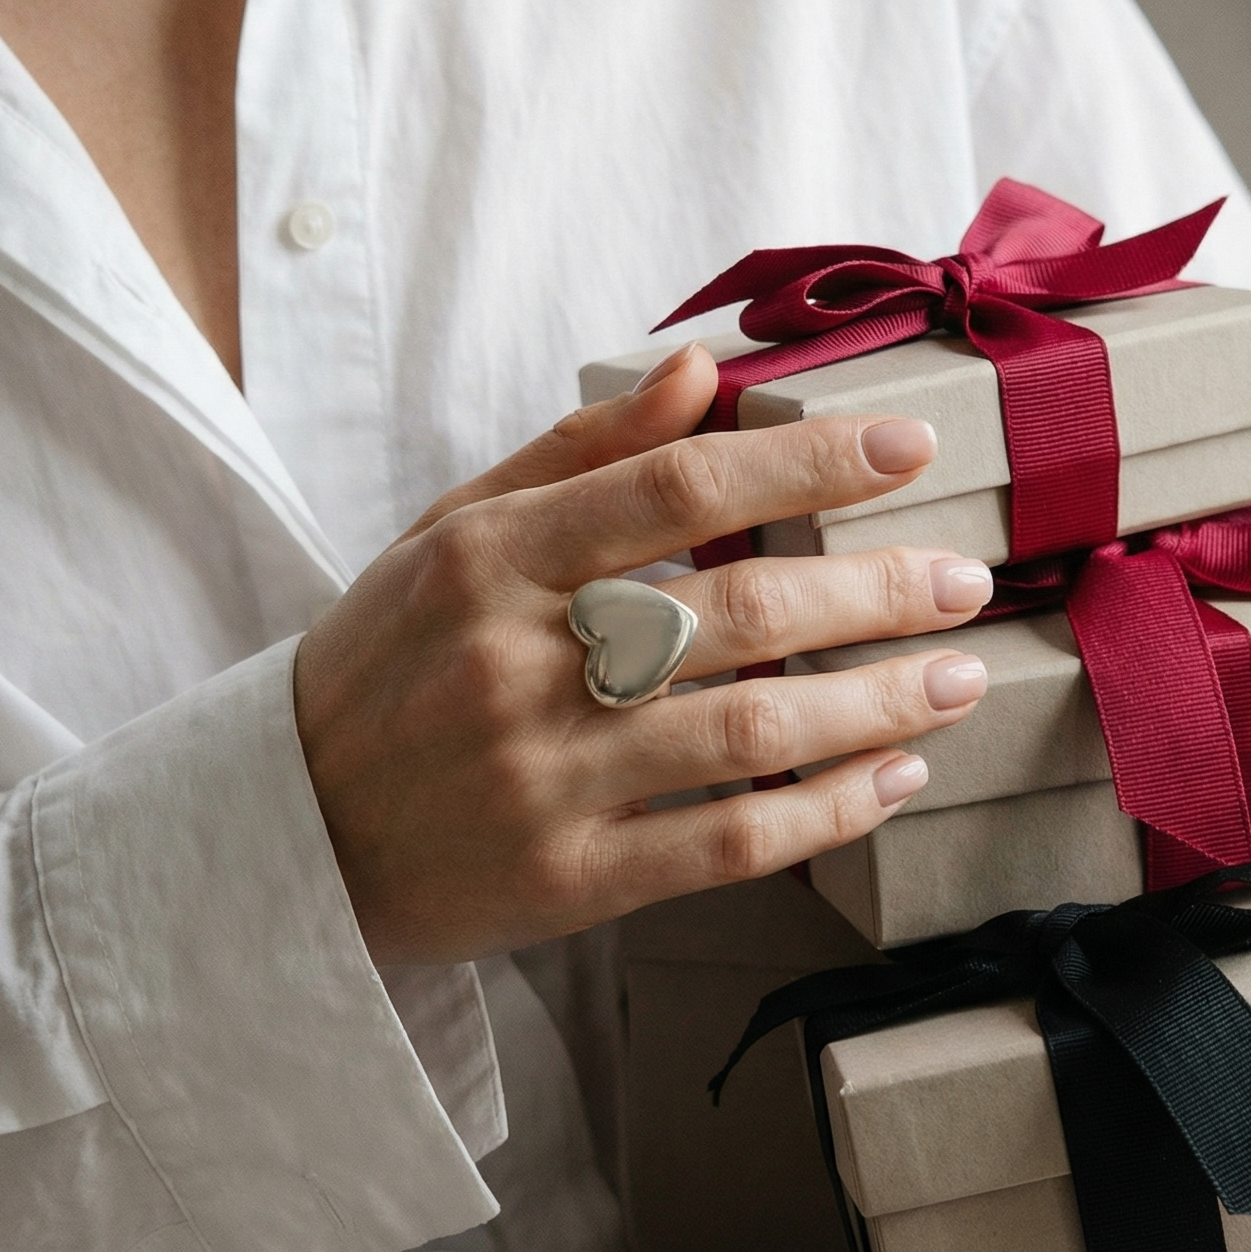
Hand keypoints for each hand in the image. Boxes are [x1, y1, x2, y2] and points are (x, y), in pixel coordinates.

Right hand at [293, 342, 993, 961]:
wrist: (285, 833)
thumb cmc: (387, 665)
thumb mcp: (448, 535)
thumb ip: (576, 451)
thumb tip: (703, 371)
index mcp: (485, 560)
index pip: (676, 489)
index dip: (806, 464)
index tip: (908, 448)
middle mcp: (514, 665)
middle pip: (737, 611)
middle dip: (874, 591)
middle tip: (965, 579)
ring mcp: (543, 780)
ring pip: (750, 730)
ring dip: (877, 701)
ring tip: (959, 676)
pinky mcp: (568, 880)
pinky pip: (729, 841)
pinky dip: (828, 809)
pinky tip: (894, 775)